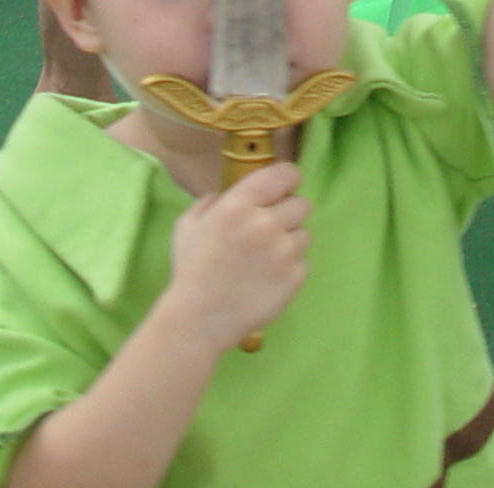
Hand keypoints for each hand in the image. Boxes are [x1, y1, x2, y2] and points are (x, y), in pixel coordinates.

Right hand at [160, 163, 310, 353]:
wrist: (199, 319)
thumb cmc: (192, 270)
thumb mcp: (189, 224)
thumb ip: (212, 200)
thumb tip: (231, 191)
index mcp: (238, 205)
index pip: (286, 174)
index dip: (286, 181)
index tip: (280, 191)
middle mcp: (265, 223)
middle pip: (301, 203)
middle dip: (287, 213)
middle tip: (270, 229)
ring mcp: (283, 252)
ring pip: (304, 233)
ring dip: (289, 241)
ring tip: (265, 257)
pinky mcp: (295, 277)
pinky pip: (303, 260)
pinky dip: (289, 267)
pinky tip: (267, 276)